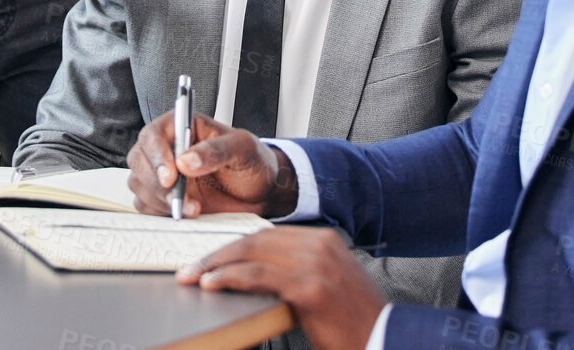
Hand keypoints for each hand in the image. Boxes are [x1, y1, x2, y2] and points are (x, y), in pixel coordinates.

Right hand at [126, 111, 296, 218]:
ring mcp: (164, 175)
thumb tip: (186, 160)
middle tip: (180, 198)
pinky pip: (147, 206)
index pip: (154, 134)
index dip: (156, 155)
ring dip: (161, 201)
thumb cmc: (252, 162)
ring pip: (139, 185)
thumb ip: (216, 150)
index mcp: (183, 127)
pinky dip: (161, 213)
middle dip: (156, 183)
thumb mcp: (243, 148)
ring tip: (194, 207)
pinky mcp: (164, 198)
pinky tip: (186, 213)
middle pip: (139, 161)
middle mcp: (168, 149)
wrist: (261, 192)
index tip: (170, 176)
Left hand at [177, 227, 384, 349]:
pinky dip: (229, 277)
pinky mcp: (310, 287)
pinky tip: (211, 283)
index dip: (233, 246)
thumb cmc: (353, 322)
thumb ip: (295, 273)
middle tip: (190, 268)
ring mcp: (316, 263)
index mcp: (323, 240)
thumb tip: (253, 274)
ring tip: (192, 276)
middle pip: (255, 240)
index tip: (209, 258)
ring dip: (215, 265)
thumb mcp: (324, 287)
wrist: (383, 339)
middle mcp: (319, 244)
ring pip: (252, 254)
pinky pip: (259, 276)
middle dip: (218, 254)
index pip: (266, 235)